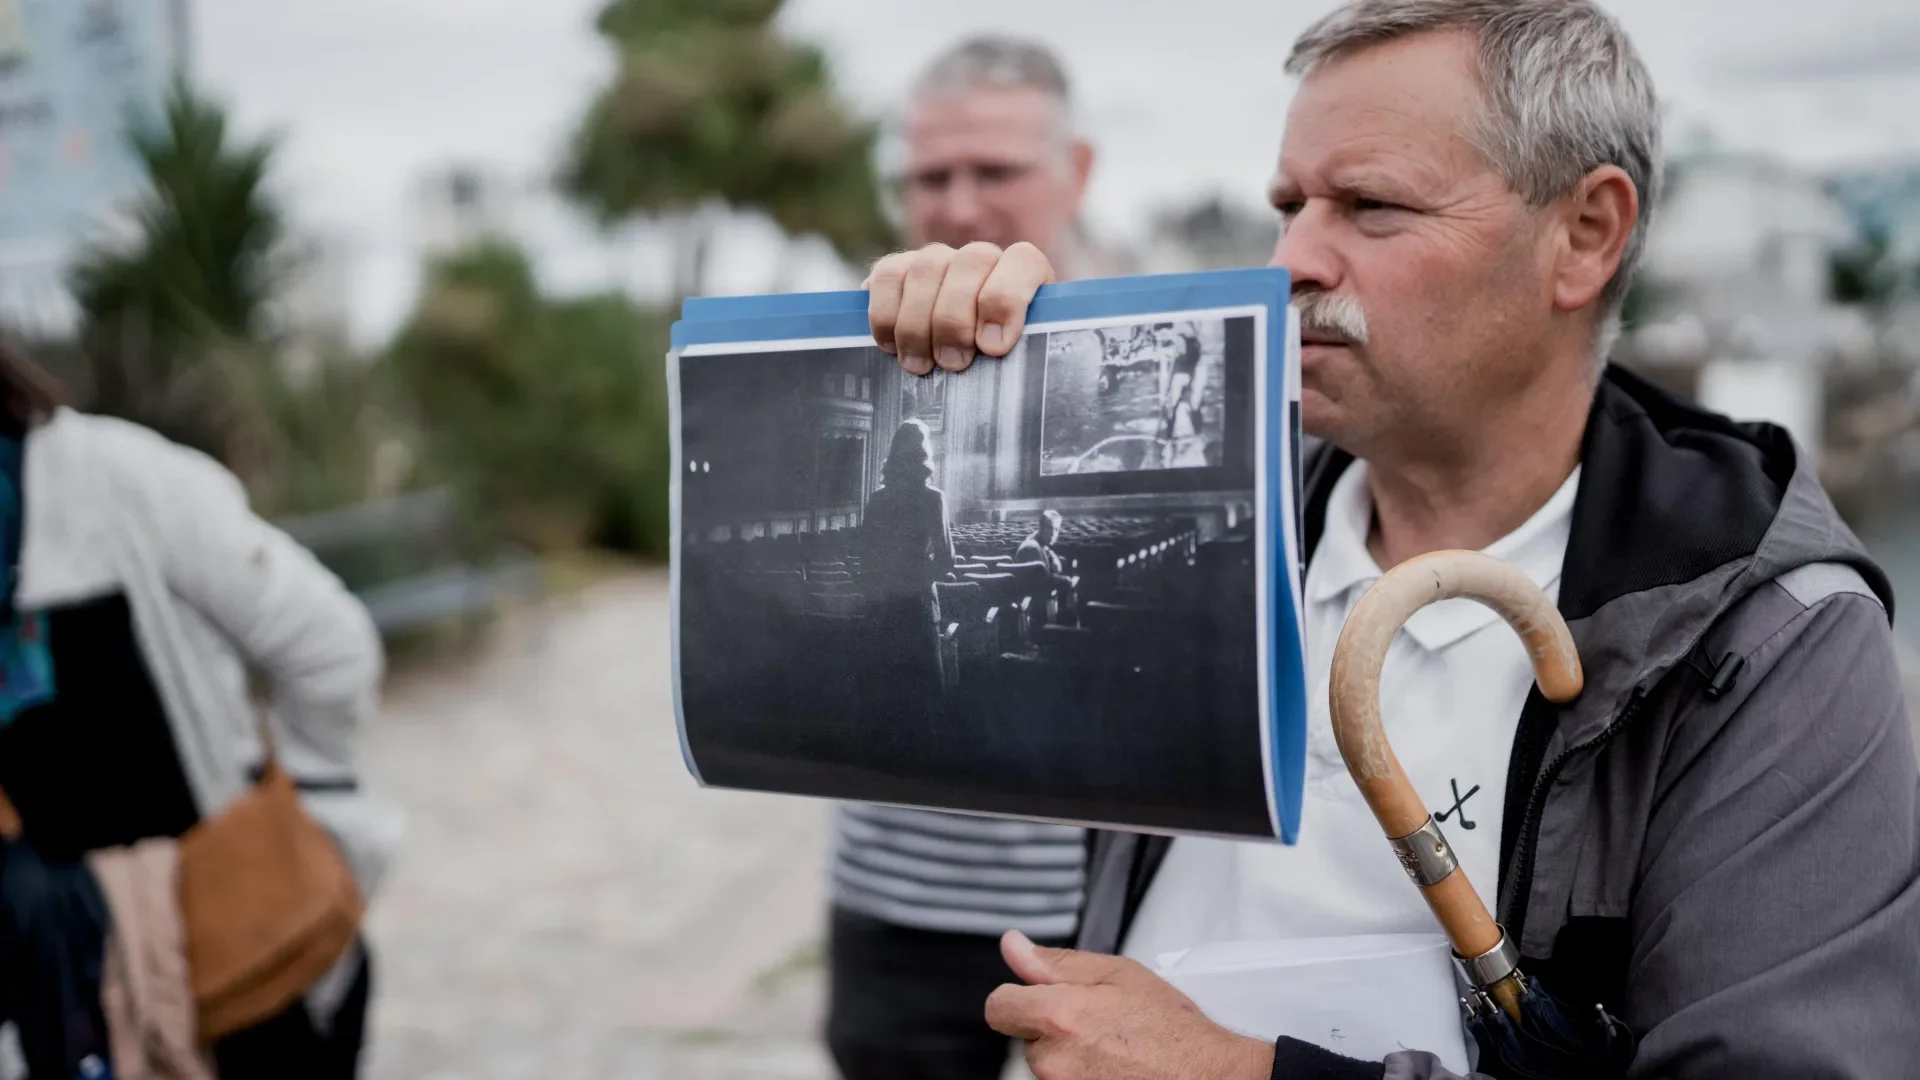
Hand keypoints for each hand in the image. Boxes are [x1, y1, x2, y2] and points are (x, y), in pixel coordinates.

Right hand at [864, 241, 1055, 374]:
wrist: (964, 361)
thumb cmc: (997, 366)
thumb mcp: (1022, 362)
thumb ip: (1027, 359)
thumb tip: (1017, 373)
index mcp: (1023, 273)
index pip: (1023, 262)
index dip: (1006, 300)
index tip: (994, 347)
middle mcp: (980, 258)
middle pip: (970, 262)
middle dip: (956, 319)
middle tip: (953, 363)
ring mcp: (938, 259)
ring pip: (926, 269)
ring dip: (919, 323)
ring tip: (920, 365)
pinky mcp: (898, 268)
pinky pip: (887, 276)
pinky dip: (885, 314)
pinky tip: (891, 347)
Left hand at [985, 931, 1275, 1079]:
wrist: (1208, 1079)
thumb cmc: (1173, 1031)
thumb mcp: (1119, 974)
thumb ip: (1057, 962)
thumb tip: (1014, 946)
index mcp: (1059, 1017)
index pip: (999, 1006)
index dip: (1019, 996)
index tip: (1038, 996)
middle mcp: (1053, 1062)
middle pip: (1027, 1037)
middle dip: (1052, 1026)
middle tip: (1097, 1022)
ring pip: (1047, 1064)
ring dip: (1068, 1055)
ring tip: (1112, 1048)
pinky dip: (1082, 1076)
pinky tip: (1113, 1069)